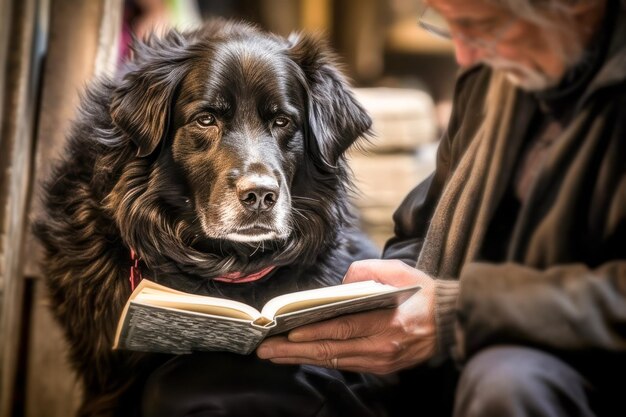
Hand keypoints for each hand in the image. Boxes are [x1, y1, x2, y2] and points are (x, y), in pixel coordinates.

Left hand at [256, 259, 436, 373]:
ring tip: (276, 355)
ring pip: (334, 361)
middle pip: (331, 350)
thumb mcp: (400, 272)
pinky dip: (322, 359)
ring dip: (302, 358)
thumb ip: (368, 271)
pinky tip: (302, 355)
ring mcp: (382, 360)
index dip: (313, 333)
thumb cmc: (424, 295)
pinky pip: (345, 364)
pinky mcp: (382, 366)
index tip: (287, 334)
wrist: (452, 322)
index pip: (343, 329)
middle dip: (295, 352)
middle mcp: (382, 347)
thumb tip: (341, 282)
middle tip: (267, 350)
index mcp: (388, 322)